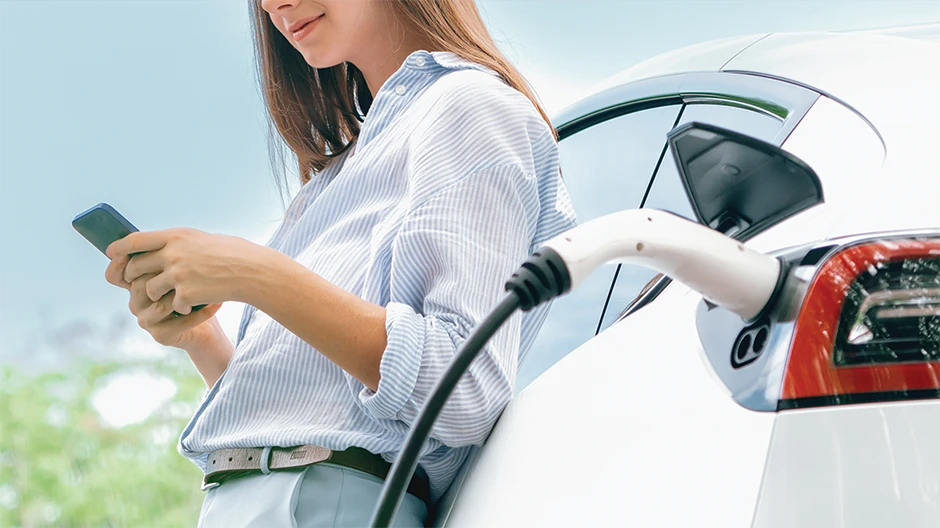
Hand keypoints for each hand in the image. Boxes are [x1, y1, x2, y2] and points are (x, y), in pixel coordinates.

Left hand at [105, 228, 267, 314]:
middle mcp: (172, 254)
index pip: (135, 241)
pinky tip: (197, 302)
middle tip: (141, 281)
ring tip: (173, 295)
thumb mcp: (199, 239)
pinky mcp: (185, 294)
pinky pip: (172, 305)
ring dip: (158, 296)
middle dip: (136, 277)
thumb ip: (174, 243)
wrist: (251, 270)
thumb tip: (147, 248)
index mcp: (175, 236)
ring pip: (149, 290)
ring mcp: (177, 275)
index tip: (111, 253)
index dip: (120, 248)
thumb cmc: (230, 252)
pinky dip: (182, 307)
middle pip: (136, 267)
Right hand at [106, 256, 223, 348]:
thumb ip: (167, 252)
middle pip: (140, 286)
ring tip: (208, 287)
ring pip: (159, 304)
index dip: (119, 264)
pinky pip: (177, 323)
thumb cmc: (196, 285)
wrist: (209, 314)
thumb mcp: (182, 265)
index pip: (115, 274)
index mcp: (136, 283)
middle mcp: (136, 303)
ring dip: (187, 295)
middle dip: (165, 275)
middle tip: (192, 266)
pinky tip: (216, 304)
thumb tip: (167, 234)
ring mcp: (146, 320)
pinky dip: (200, 313)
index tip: (133, 252)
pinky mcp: (161, 335)